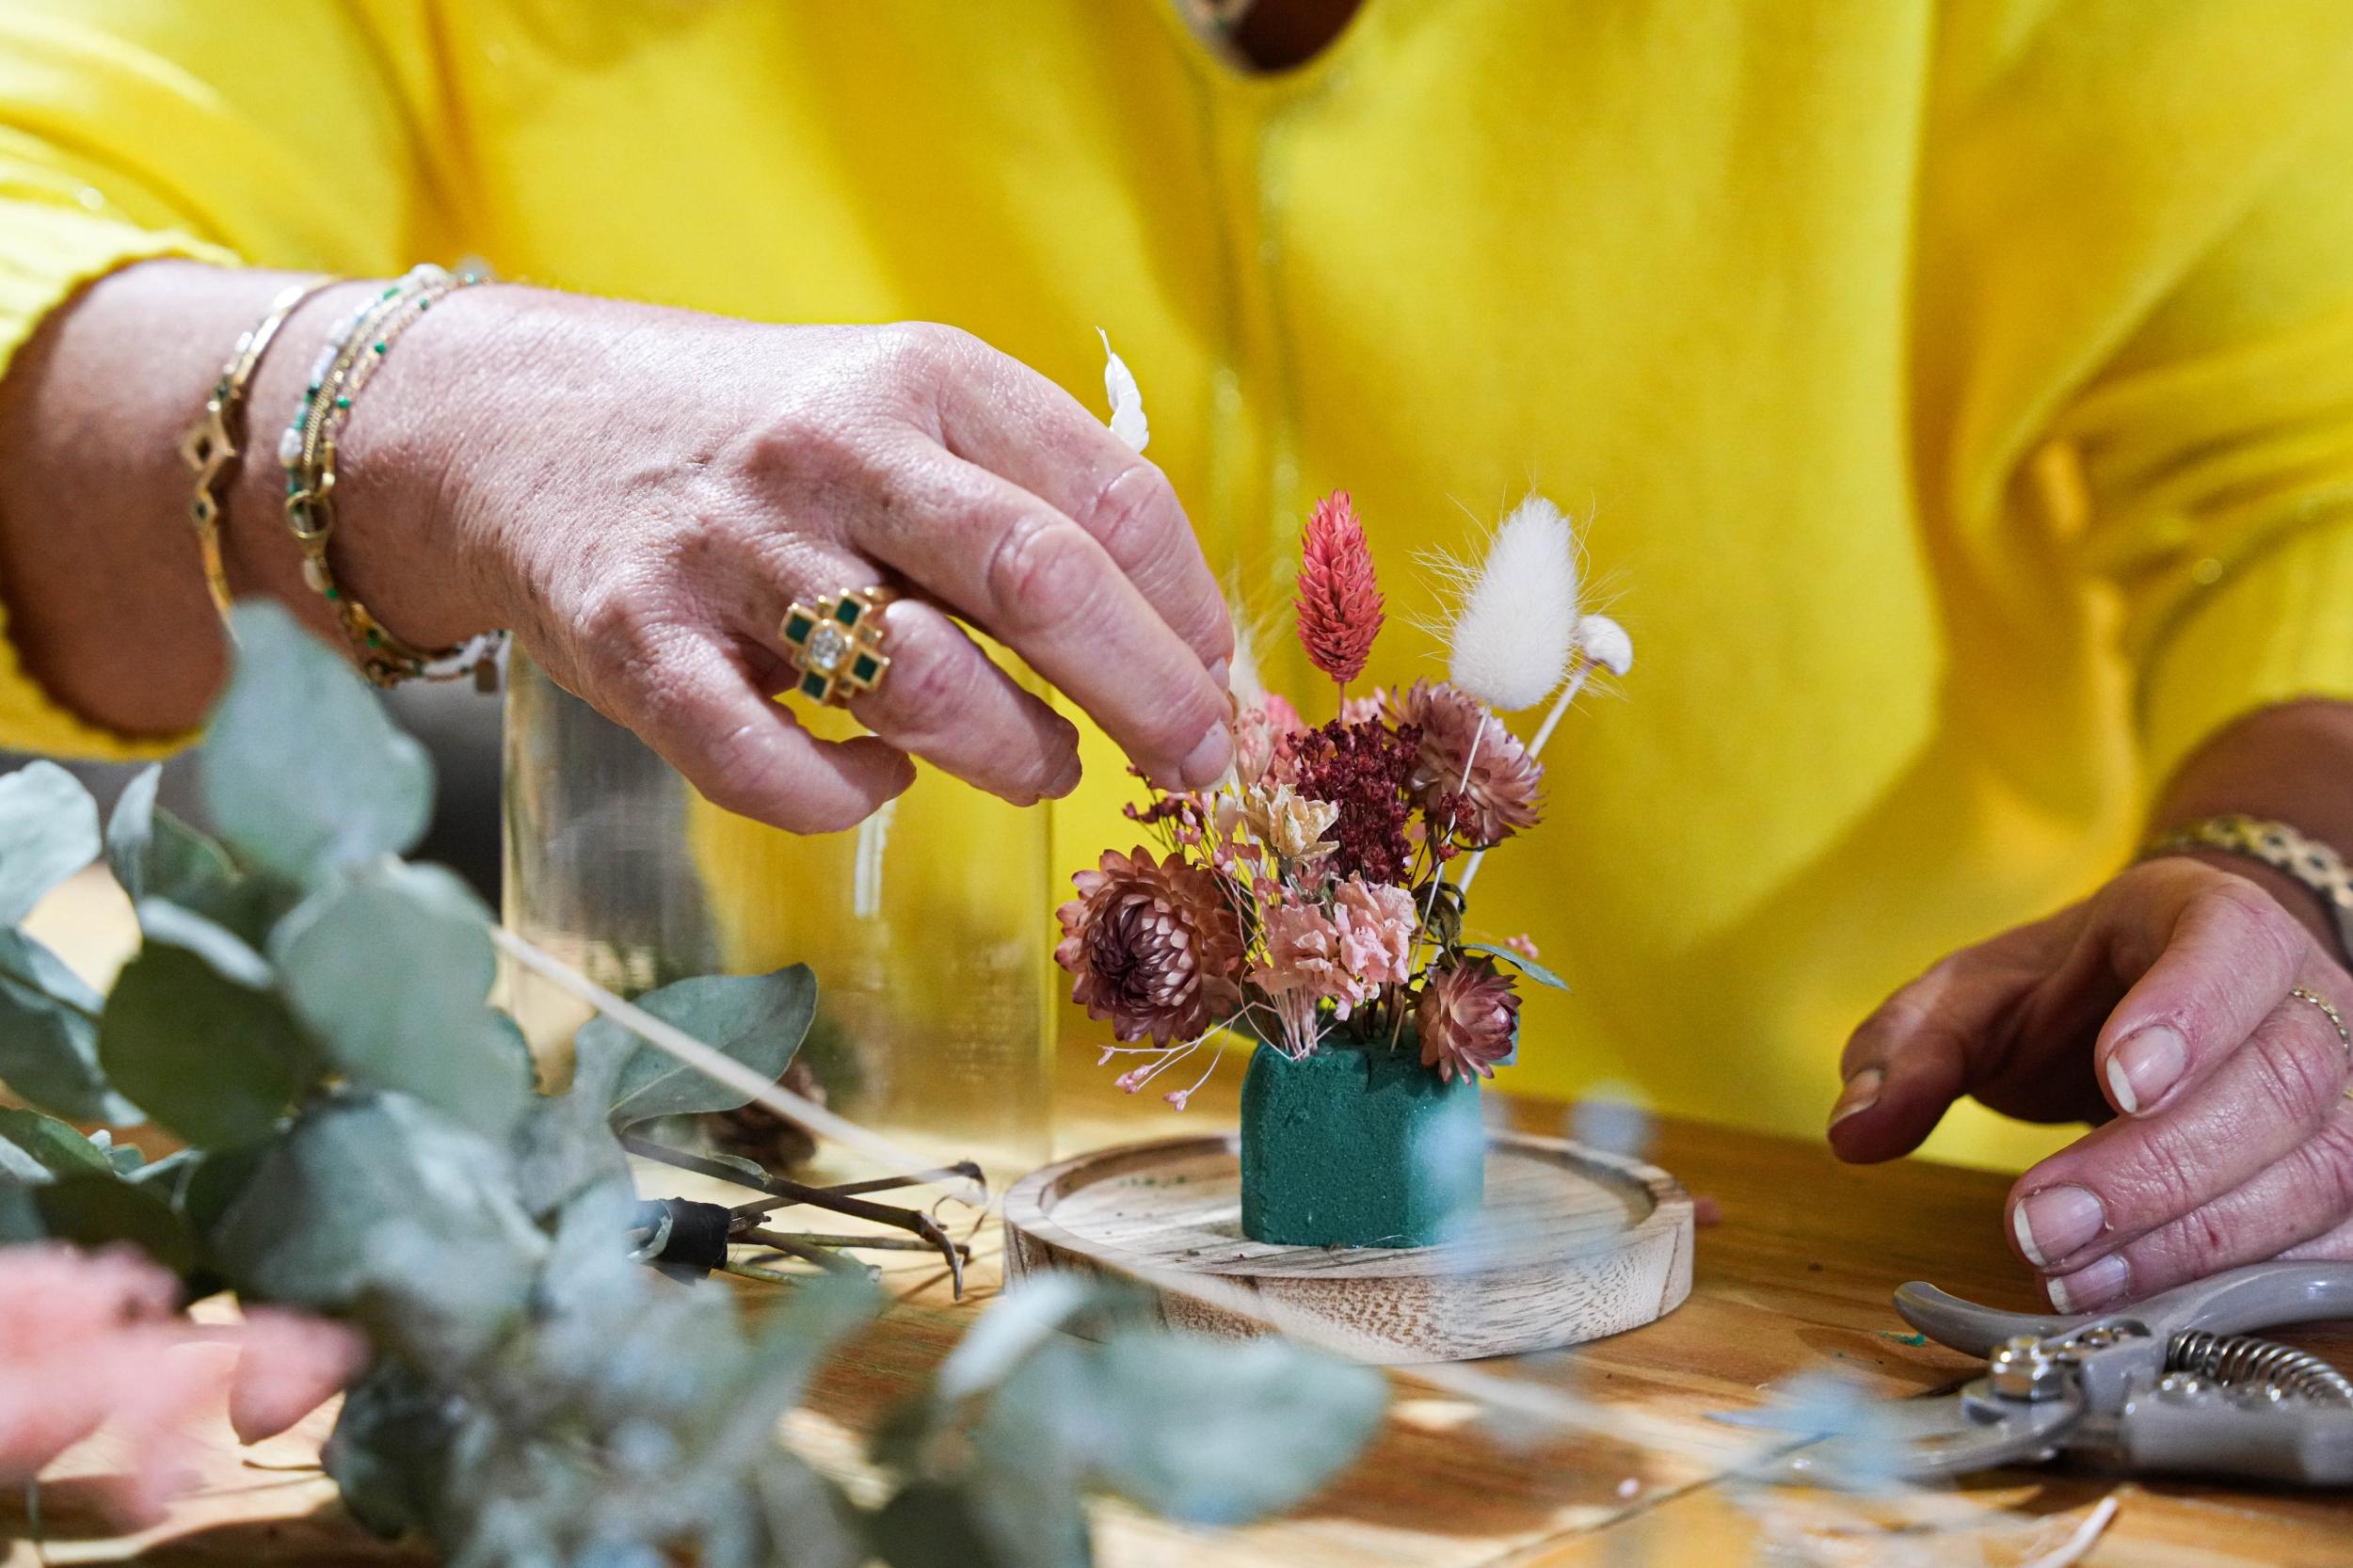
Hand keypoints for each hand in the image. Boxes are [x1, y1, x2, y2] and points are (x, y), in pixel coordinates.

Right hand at [356, 288, 1234, 832]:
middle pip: (1038, 578)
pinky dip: (848, 797)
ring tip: (1042, 767)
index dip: (1191, 609)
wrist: (520, 424)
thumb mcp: (900, 411)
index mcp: (926, 378)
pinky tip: (876, 780)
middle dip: (1148, 693)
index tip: (1224, 685)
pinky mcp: (635, 644)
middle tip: (1194, 764)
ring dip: (1015, 754)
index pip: (1113, 494)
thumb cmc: (763, 443)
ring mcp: (729, 548)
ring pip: (919, 685)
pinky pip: (766, 765)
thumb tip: (1179, 649)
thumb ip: (1024, 499)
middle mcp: (833, 448)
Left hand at [1830, 856, 2352, 1311]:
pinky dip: (2232, 1278)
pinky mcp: (2350, 1180)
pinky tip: (2136, 1295)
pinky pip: (2327, 1241)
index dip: (2189, 1014)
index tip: (2120, 1080)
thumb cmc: (2073, 995)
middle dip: (2153, 1168)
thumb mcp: (1974, 995)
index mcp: (2214, 919)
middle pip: (2275, 1082)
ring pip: (2313, 1170)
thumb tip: (1856, 1126)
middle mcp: (2309, 999)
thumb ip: (1912, 1049)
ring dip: (2186, 1240)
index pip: (2231, 946)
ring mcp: (2348, 1094)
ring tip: (2069, 1275)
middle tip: (2042, 1222)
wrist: (2168, 1001)